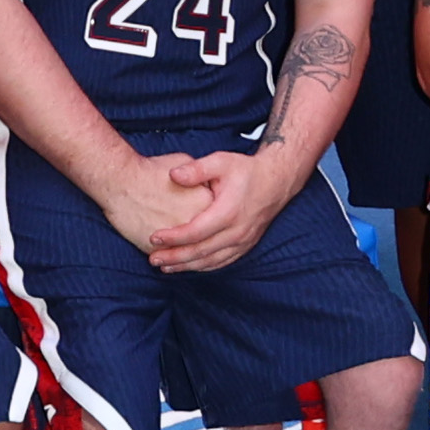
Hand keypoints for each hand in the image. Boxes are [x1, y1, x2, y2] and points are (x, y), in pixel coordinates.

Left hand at [145, 141, 300, 277]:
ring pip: (211, 261)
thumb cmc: (245, 170)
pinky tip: (188, 267)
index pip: (196, 231)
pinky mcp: (246, 246)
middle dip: (175, 258)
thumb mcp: (221, 162)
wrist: (276, 181)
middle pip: (201, 252)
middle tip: (153, 259)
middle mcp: (237, 232)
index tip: (154, 238)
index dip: (173, 238)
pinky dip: (203, 267)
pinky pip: (222, 262)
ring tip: (165, 267)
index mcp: (228, 212)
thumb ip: (196, 169)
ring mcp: (243, 242)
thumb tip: (173, 175)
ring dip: (187, 266)